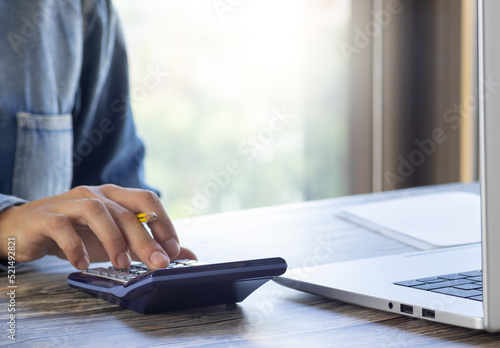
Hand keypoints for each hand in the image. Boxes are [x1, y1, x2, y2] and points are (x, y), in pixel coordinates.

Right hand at [0, 184, 195, 269]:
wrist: (25, 228)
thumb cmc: (77, 232)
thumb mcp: (115, 239)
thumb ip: (147, 245)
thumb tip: (186, 254)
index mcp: (115, 196)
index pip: (146, 200)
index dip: (163, 222)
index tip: (173, 249)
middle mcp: (96, 194)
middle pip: (126, 211)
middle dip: (146, 239)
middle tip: (158, 263)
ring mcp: (70, 202)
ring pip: (97, 212)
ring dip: (114, 239)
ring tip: (122, 264)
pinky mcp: (46, 216)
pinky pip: (63, 227)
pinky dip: (76, 246)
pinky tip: (84, 264)